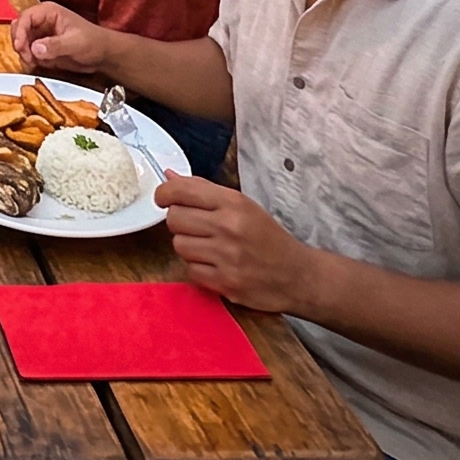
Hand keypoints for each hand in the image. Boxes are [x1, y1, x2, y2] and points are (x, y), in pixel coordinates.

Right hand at [9, 1, 110, 74]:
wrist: (102, 55)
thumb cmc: (93, 42)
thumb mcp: (75, 43)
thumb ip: (55, 45)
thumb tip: (35, 48)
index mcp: (48, 12)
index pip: (26, 17)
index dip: (20, 31)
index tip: (20, 46)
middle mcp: (41, 21)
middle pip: (18, 27)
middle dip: (19, 42)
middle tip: (27, 57)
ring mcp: (40, 34)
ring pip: (20, 40)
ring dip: (23, 52)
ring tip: (34, 62)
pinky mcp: (40, 47)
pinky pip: (27, 51)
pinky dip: (28, 58)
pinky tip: (38, 64)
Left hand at [155, 178, 322, 313]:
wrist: (296, 275)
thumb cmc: (267, 237)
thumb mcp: (242, 205)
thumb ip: (203, 190)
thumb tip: (168, 176)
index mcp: (234, 203)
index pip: (182, 191)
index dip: (164, 193)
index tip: (163, 198)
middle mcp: (229, 227)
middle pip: (174, 219)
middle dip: (178, 222)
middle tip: (194, 226)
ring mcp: (227, 257)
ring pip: (178, 245)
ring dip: (188, 246)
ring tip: (207, 247)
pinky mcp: (225, 283)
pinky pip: (190, 270)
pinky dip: (197, 268)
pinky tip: (214, 264)